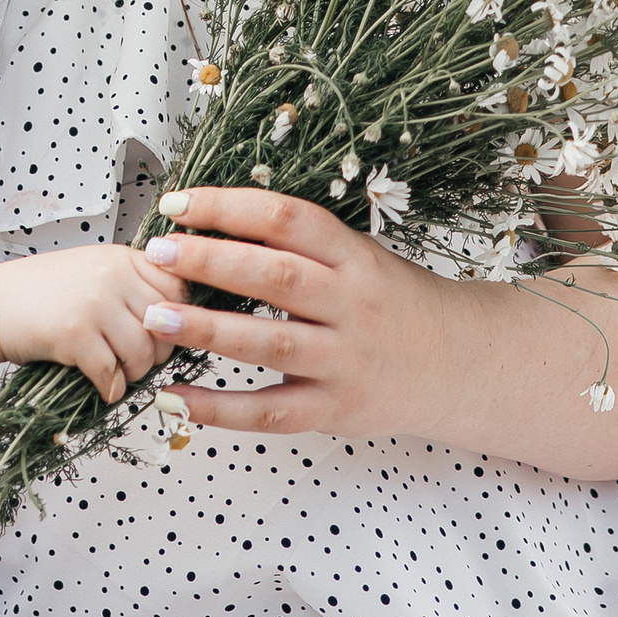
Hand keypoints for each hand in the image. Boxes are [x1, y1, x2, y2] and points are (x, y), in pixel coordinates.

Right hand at [0, 244, 185, 402]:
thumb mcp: (93, 269)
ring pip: (144, 353)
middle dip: (160, 352)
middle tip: (140, 360)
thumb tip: (179, 317)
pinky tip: (102, 385)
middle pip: (167, 325)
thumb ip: (132, 282)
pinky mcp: (74, 335)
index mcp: (120, 258)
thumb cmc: (43, 291)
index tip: (164, 331)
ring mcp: (93, 304)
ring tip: (120, 373)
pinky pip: (111, 373)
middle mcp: (111, 276)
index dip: (179, 316)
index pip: (178, 287)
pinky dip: (110, 388)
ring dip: (135, 373)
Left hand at [137, 187, 464, 437]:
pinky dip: (220, 408)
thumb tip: (209, 220)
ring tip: (155, 316)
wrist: (463, 364)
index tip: (177, 204)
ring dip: (206, 329)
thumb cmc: (392, 303)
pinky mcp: (337, 409)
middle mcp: (353, 305)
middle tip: (155, 252)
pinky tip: (175, 397)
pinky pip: (272, 412)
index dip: (229, 207)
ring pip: (271, 342)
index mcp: (354, 257)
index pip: (287, 219)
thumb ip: (296, 244)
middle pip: (275, 276)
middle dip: (209, 261)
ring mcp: (346, 360)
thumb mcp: (357, 258)